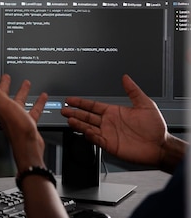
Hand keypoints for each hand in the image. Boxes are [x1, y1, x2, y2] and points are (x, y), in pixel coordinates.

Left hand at [0, 74, 47, 172]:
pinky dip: (37, 103)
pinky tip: (42, 97)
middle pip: (3, 96)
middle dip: (5, 85)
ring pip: (18, 102)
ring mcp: (17, 117)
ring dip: (21, 92)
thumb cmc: (15, 127)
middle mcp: (6, 111)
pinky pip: (32, 110)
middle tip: (7, 77)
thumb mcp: (3, 103)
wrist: (28, 145)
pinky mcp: (27, 122)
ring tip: (27, 83)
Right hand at [60, 74, 175, 169]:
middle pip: (86, 116)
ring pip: (88, 127)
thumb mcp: (145, 104)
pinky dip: (88, 135)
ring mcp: (108, 134)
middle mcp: (108, 122)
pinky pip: (95, 139)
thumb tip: (126, 78)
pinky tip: (83, 130)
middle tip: (63, 109)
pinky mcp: (109, 145)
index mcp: (114, 112)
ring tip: (69, 119)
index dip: (80, 102)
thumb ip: (133, 91)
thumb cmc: (155, 127)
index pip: (92, 106)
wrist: (160, 146)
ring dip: (78, 123)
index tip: (70, 99)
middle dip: (74, 112)